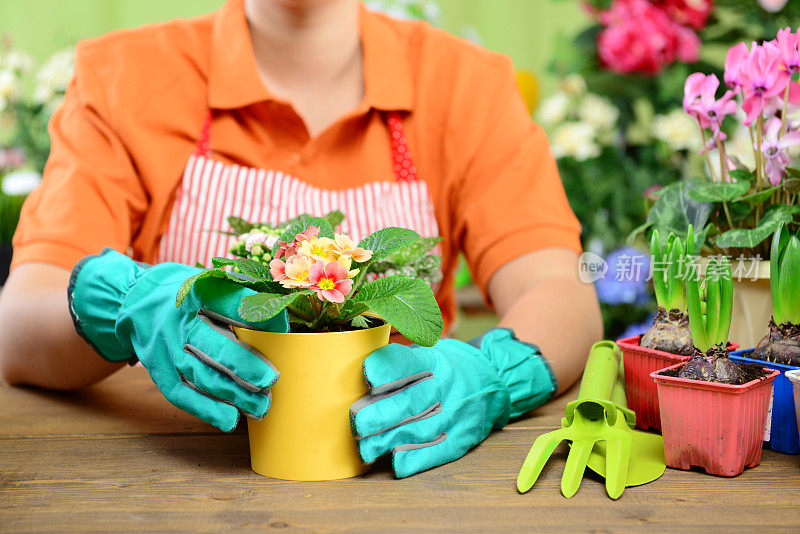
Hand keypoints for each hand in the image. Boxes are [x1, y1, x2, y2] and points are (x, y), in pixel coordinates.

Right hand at [69, 249, 287, 430]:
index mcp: (200, 290)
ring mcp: (166, 347)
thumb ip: (245, 294)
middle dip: (244, 365)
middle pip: (213, 345)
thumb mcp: (212, 280)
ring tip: (261, 407)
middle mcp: (181, 320)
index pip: (233, 303)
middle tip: (271, 380)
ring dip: (232, 394)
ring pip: (200, 375)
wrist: (134, 300)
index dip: (261, 317)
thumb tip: (284, 316)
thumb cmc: (189, 293)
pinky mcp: (158, 370)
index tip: (285, 329)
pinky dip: (205, 409)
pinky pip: (181, 394)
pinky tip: (229, 420)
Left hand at [349, 328, 556, 477]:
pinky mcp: (463, 436)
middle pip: (413, 401)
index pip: (410, 363)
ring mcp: (456, 412)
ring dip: (391, 440)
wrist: (492, 378)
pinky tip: (397, 464)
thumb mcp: (427, 351)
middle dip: (382, 414)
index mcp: (435, 359)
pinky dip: (418, 458)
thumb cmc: (444, 366)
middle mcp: (447, 385)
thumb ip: (396, 363)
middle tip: (357, 423)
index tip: (368, 377)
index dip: (388, 370)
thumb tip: (358, 379)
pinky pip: (439, 450)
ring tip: (366, 449)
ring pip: (422, 429)